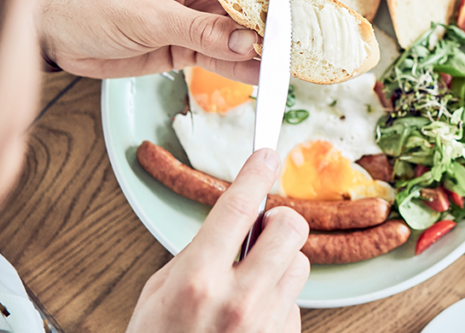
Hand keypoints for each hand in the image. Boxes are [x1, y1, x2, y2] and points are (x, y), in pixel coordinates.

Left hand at [37, 0, 326, 83]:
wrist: (57, 33)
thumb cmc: (95, 3)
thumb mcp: (149, 13)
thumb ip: (202, 29)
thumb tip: (249, 45)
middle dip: (290, 15)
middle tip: (315, 36)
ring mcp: (202, 20)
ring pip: (249, 33)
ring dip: (272, 49)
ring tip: (296, 65)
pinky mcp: (191, 48)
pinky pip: (229, 59)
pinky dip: (247, 70)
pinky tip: (264, 80)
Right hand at [127, 149, 309, 332]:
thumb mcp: (160, 293)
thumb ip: (198, 255)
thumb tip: (233, 224)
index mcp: (199, 280)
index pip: (238, 207)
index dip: (255, 173)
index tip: (265, 153)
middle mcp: (240, 299)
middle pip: (290, 227)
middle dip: (277, 223)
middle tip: (258, 234)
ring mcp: (267, 322)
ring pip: (300, 262)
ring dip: (280, 263)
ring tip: (250, 283)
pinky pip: (296, 299)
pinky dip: (279, 299)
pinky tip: (251, 315)